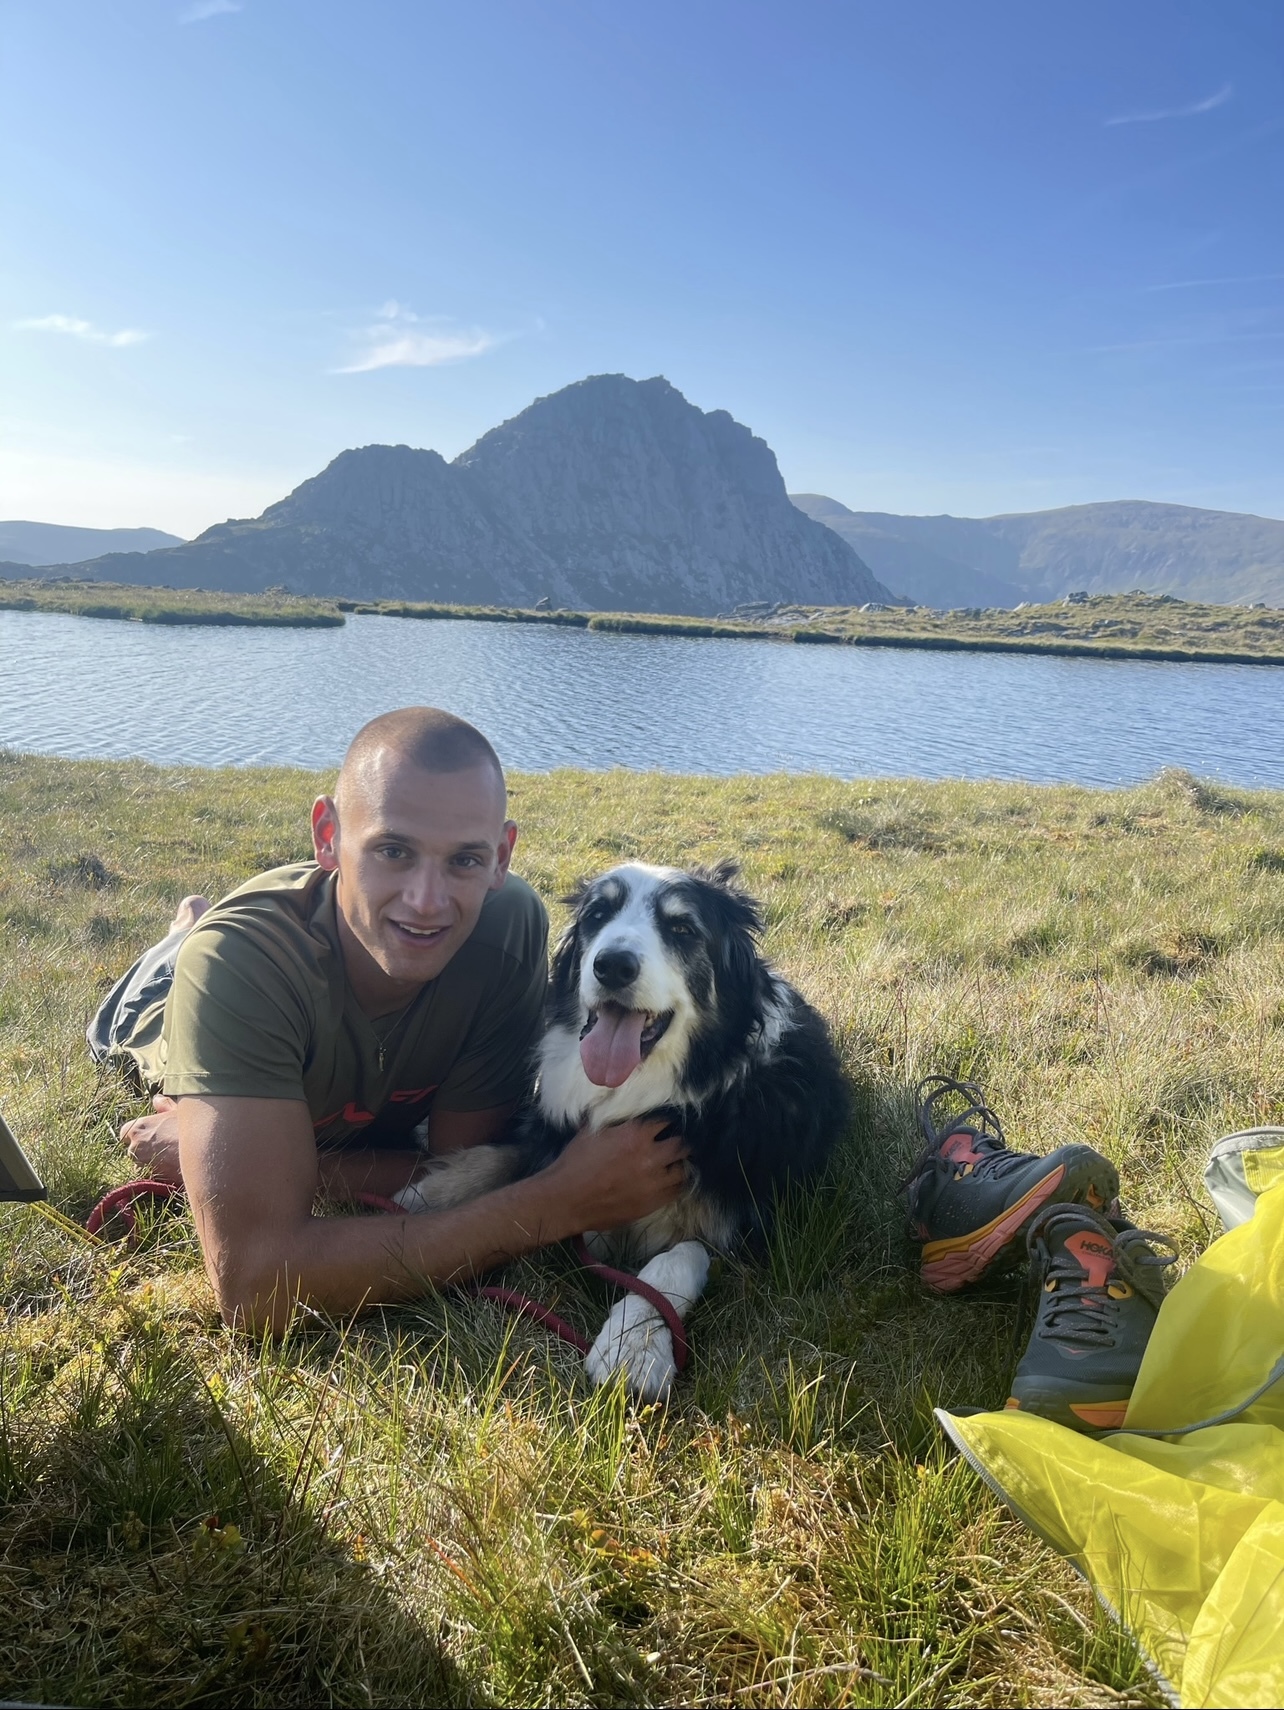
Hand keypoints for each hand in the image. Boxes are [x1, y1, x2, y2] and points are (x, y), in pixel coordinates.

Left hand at [120, 1094, 183, 1185]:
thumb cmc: (192, 1128)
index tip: (152, 1132)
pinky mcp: (154, 1181)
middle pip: (133, 1149)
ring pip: (142, 1164)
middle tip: (166, 1143)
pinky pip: (153, 1176)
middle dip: (145, 1148)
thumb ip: (164, 1105)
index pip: (125, 1132)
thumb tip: (156, 1100)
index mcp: (138, 1128)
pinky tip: (175, 1166)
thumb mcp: (180, 1111)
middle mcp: (135, 1149)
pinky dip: (161, 1173)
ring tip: (172, 1156)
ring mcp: (143, 1167)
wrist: (206, 1154)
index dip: (138, 1133)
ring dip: (152, 1161)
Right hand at [543, 1117, 688, 1231]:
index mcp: (635, 1134)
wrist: (566, 1199)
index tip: (663, 1123)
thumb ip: (614, 1119)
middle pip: (681, 1145)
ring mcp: (654, 1182)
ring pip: (682, 1169)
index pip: (665, 1121)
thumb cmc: (575, 1162)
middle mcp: (650, 1157)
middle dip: (677, 1141)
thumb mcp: (592, 1130)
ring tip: (670, 1163)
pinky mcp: (652, 1203)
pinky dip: (674, 1184)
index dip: (665, 1121)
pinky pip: (675, 1191)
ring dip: (677, 1164)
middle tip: (671, 1142)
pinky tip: (666, 1180)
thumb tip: (624, 1108)